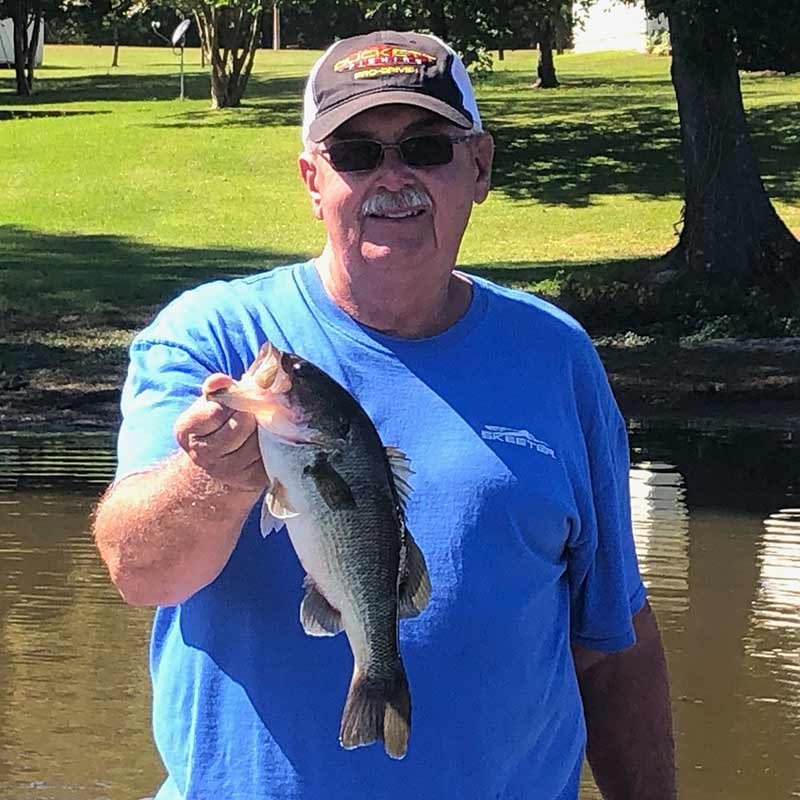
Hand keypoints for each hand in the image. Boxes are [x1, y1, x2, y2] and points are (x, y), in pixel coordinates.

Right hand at [174, 374, 267, 491]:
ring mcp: (228, 471)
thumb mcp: (210, 402)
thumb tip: (220, 380)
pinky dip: (275, 443)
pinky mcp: (253, 479)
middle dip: (250, 413)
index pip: (217, 410)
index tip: (232, 403)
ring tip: (258, 427)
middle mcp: (203, 455)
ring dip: (265, 427)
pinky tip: (266, 442)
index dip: (231, 402)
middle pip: (242, 423)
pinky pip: (274, 453)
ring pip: (260, 437)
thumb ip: (216, 387)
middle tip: (250, 414)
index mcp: (186, 431)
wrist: (219, 464)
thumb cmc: (217, 424)